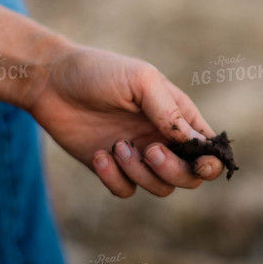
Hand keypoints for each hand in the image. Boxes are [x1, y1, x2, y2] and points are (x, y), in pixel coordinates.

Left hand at [26, 43, 223, 196]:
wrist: (51, 81)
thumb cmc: (100, 72)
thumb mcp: (141, 81)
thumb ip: (169, 112)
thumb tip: (194, 142)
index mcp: (178, 116)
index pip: (209, 149)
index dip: (211, 162)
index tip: (199, 162)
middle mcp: (163, 139)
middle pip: (189, 176)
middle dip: (173, 170)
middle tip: (149, 150)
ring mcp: (138, 156)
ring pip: (160, 188)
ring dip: (140, 172)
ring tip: (117, 146)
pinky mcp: (112, 169)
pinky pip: (126, 191)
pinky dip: (114, 178)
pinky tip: (99, 154)